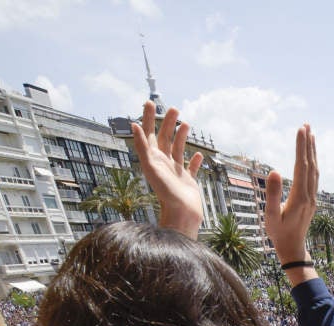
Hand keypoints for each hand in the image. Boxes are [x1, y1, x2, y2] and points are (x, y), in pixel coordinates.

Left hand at [131, 100, 203, 238]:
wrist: (181, 214)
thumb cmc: (165, 192)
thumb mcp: (151, 166)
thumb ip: (142, 146)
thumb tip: (134, 125)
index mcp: (153, 159)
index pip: (149, 134)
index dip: (148, 118)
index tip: (150, 103)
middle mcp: (163, 164)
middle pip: (164, 138)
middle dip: (168, 123)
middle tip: (174, 109)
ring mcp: (176, 172)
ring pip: (177, 149)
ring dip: (181, 137)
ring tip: (186, 124)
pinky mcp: (187, 181)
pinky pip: (190, 168)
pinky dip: (194, 160)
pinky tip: (198, 155)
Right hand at [264, 124, 317, 266]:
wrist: (293, 248)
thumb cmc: (279, 234)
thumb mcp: (271, 216)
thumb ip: (273, 194)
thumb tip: (274, 171)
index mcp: (300, 197)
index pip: (301, 166)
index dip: (301, 147)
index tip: (301, 130)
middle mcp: (309, 195)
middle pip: (310, 165)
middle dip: (308, 144)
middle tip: (306, 125)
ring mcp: (312, 197)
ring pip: (315, 170)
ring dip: (312, 152)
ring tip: (310, 135)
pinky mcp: (311, 200)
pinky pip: (314, 177)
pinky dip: (313, 163)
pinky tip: (310, 157)